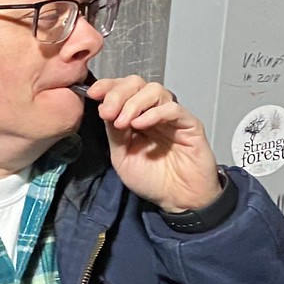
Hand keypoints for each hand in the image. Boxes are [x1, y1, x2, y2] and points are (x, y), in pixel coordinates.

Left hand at [88, 76, 220, 213]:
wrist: (179, 199)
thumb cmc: (153, 181)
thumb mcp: (122, 157)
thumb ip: (114, 133)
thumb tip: (105, 109)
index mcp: (135, 117)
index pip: (121, 90)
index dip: (107, 87)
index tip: (93, 93)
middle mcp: (152, 113)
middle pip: (136, 84)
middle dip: (118, 93)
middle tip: (109, 111)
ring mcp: (171, 117)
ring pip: (154, 90)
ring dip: (134, 102)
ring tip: (124, 122)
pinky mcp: (189, 124)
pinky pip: (173, 109)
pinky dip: (154, 113)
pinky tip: (141, 124)